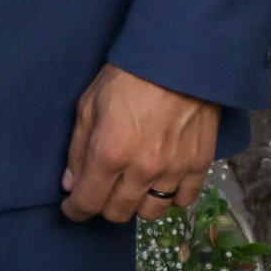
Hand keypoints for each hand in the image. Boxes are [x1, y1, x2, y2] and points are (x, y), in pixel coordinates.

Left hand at [59, 65, 216, 224]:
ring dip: (136, 204)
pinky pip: (184, 201)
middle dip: (102, 205)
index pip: (87, 202)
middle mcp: (142, 170)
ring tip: (132, 187)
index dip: (75, 210)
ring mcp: (174, 170)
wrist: (179, 58)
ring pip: (150, 213)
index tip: (72, 207)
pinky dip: (170, 198)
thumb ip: (78, 149)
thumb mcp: (89, 104)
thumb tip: (71, 185)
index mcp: (110, 153)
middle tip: (101, 190)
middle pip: (118, 212)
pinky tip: (162, 183)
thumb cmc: (128, 75)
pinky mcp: (200, 165)